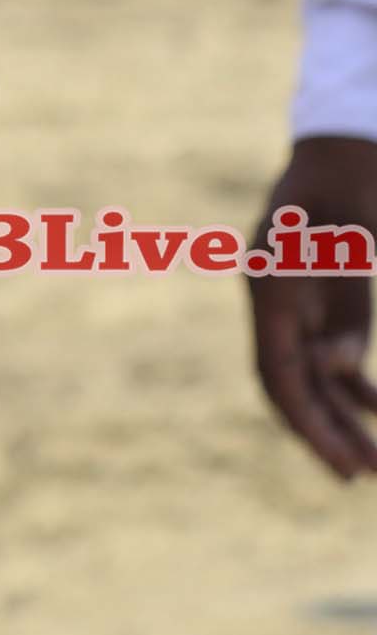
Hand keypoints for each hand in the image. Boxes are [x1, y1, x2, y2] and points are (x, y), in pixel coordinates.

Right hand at [245, 136, 376, 479]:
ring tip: (372, 465)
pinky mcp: (325, 309)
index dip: (304, 422)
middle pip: (293, 388)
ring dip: (343, 422)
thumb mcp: (342, 245)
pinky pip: (336, 362)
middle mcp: (277, 311)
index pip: (276, 375)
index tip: (337, 461)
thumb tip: (337, 367)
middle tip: (356, 477)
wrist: (342, 157)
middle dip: (323, 434)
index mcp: (268, 296)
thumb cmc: (341, 193)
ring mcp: (300, 311)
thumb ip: (342, 309)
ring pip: (316, 381)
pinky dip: (357, 391)